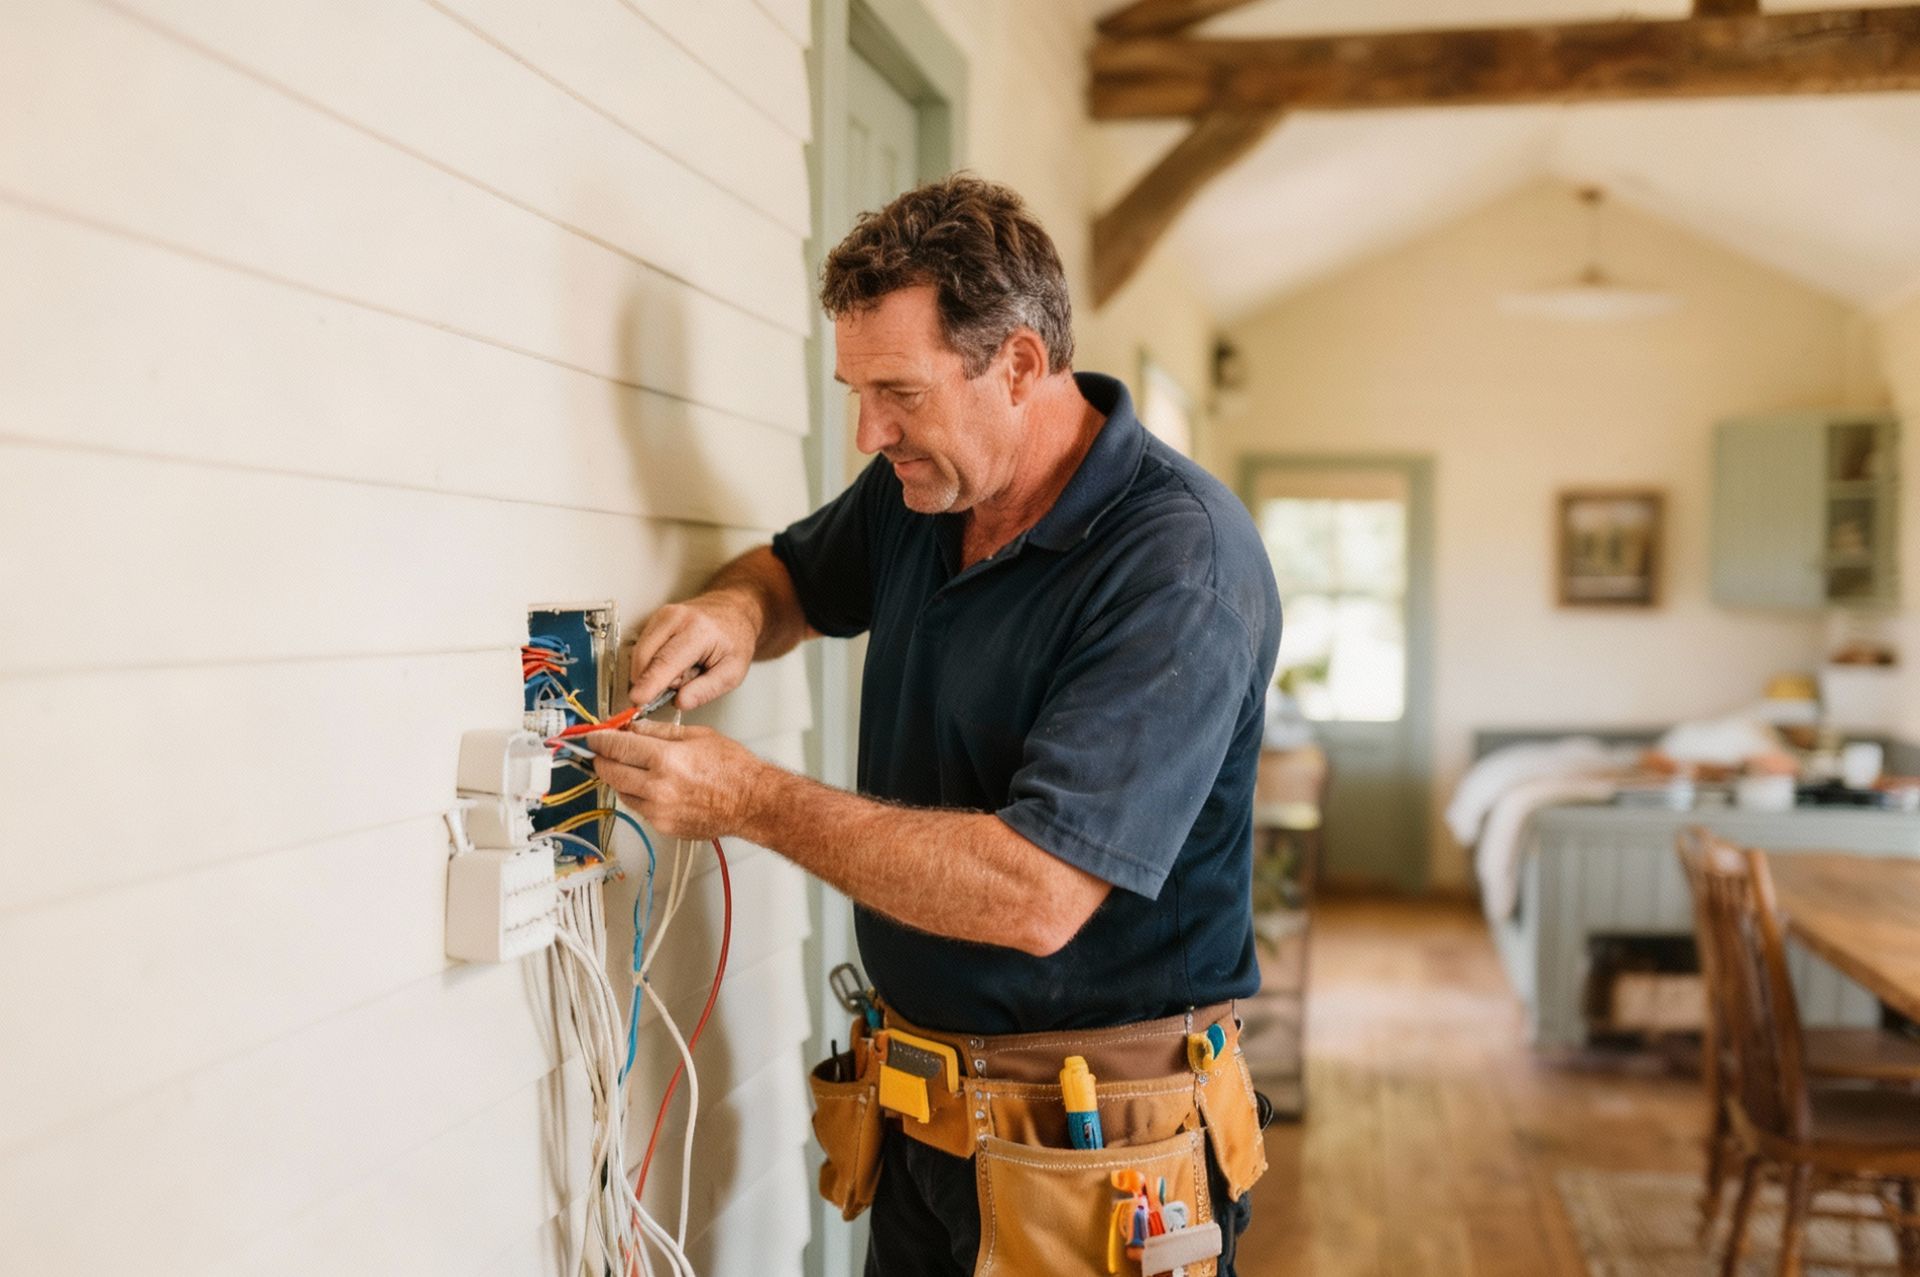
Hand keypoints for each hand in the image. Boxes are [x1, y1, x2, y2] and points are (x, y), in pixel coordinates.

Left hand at [588, 719, 769, 840]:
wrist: (752, 802)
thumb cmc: (734, 770)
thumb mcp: (697, 735)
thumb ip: (659, 732)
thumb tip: (633, 729)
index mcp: (666, 760)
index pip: (616, 747)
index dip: (599, 739)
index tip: (593, 737)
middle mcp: (658, 788)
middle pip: (610, 772)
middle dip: (602, 759)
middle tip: (602, 752)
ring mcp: (659, 811)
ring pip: (621, 792)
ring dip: (619, 779)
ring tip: (631, 768)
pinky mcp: (664, 826)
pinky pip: (639, 809)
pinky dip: (638, 795)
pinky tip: (652, 786)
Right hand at [626, 591, 758, 711]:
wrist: (733, 611)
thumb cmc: (734, 641)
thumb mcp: (733, 672)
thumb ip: (707, 690)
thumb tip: (680, 702)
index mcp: (698, 631)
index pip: (666, 661)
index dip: (650, 683)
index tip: (636, 699)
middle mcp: (675, 618)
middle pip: (646, 658)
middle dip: (657, 680)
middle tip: (685, 679)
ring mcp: (661, 615)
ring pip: (641, 655)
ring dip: (656, 671)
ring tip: (684, 667)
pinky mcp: (653, 619)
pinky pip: (642, 649)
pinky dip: (654, 662)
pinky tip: (674, 659)